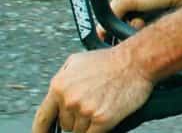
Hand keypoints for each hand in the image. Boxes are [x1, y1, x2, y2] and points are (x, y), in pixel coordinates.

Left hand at [32, 47, 152, 132]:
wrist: (137, 60)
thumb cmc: (111, 60)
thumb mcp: (77, 61)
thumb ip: (61, 80)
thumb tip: (54, 98)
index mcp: (59, 86)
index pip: (43, 117)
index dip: (41, 130)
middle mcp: (69, 100)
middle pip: (65, 124)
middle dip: (76, 118)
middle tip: (92, 103)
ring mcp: (85, 110)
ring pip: (79, 130)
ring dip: (89, 122)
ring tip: (102, 103)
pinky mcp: (102, 119)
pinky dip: (98, 129)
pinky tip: (105, 115)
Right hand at [107, 0, 181, 33]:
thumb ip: (114, 11)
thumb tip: (103, 29)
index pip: (112, 12)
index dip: (109, 25)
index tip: (107, 37)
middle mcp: (137, 0)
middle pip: (123, 22)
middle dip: (126, 26)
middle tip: (135, 23)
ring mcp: (149, 8)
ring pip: (135, 27)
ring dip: (137, 29)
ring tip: (143, 24)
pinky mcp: (160, 15)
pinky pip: (148, 29)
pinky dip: (147, 30)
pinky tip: (152, 27)